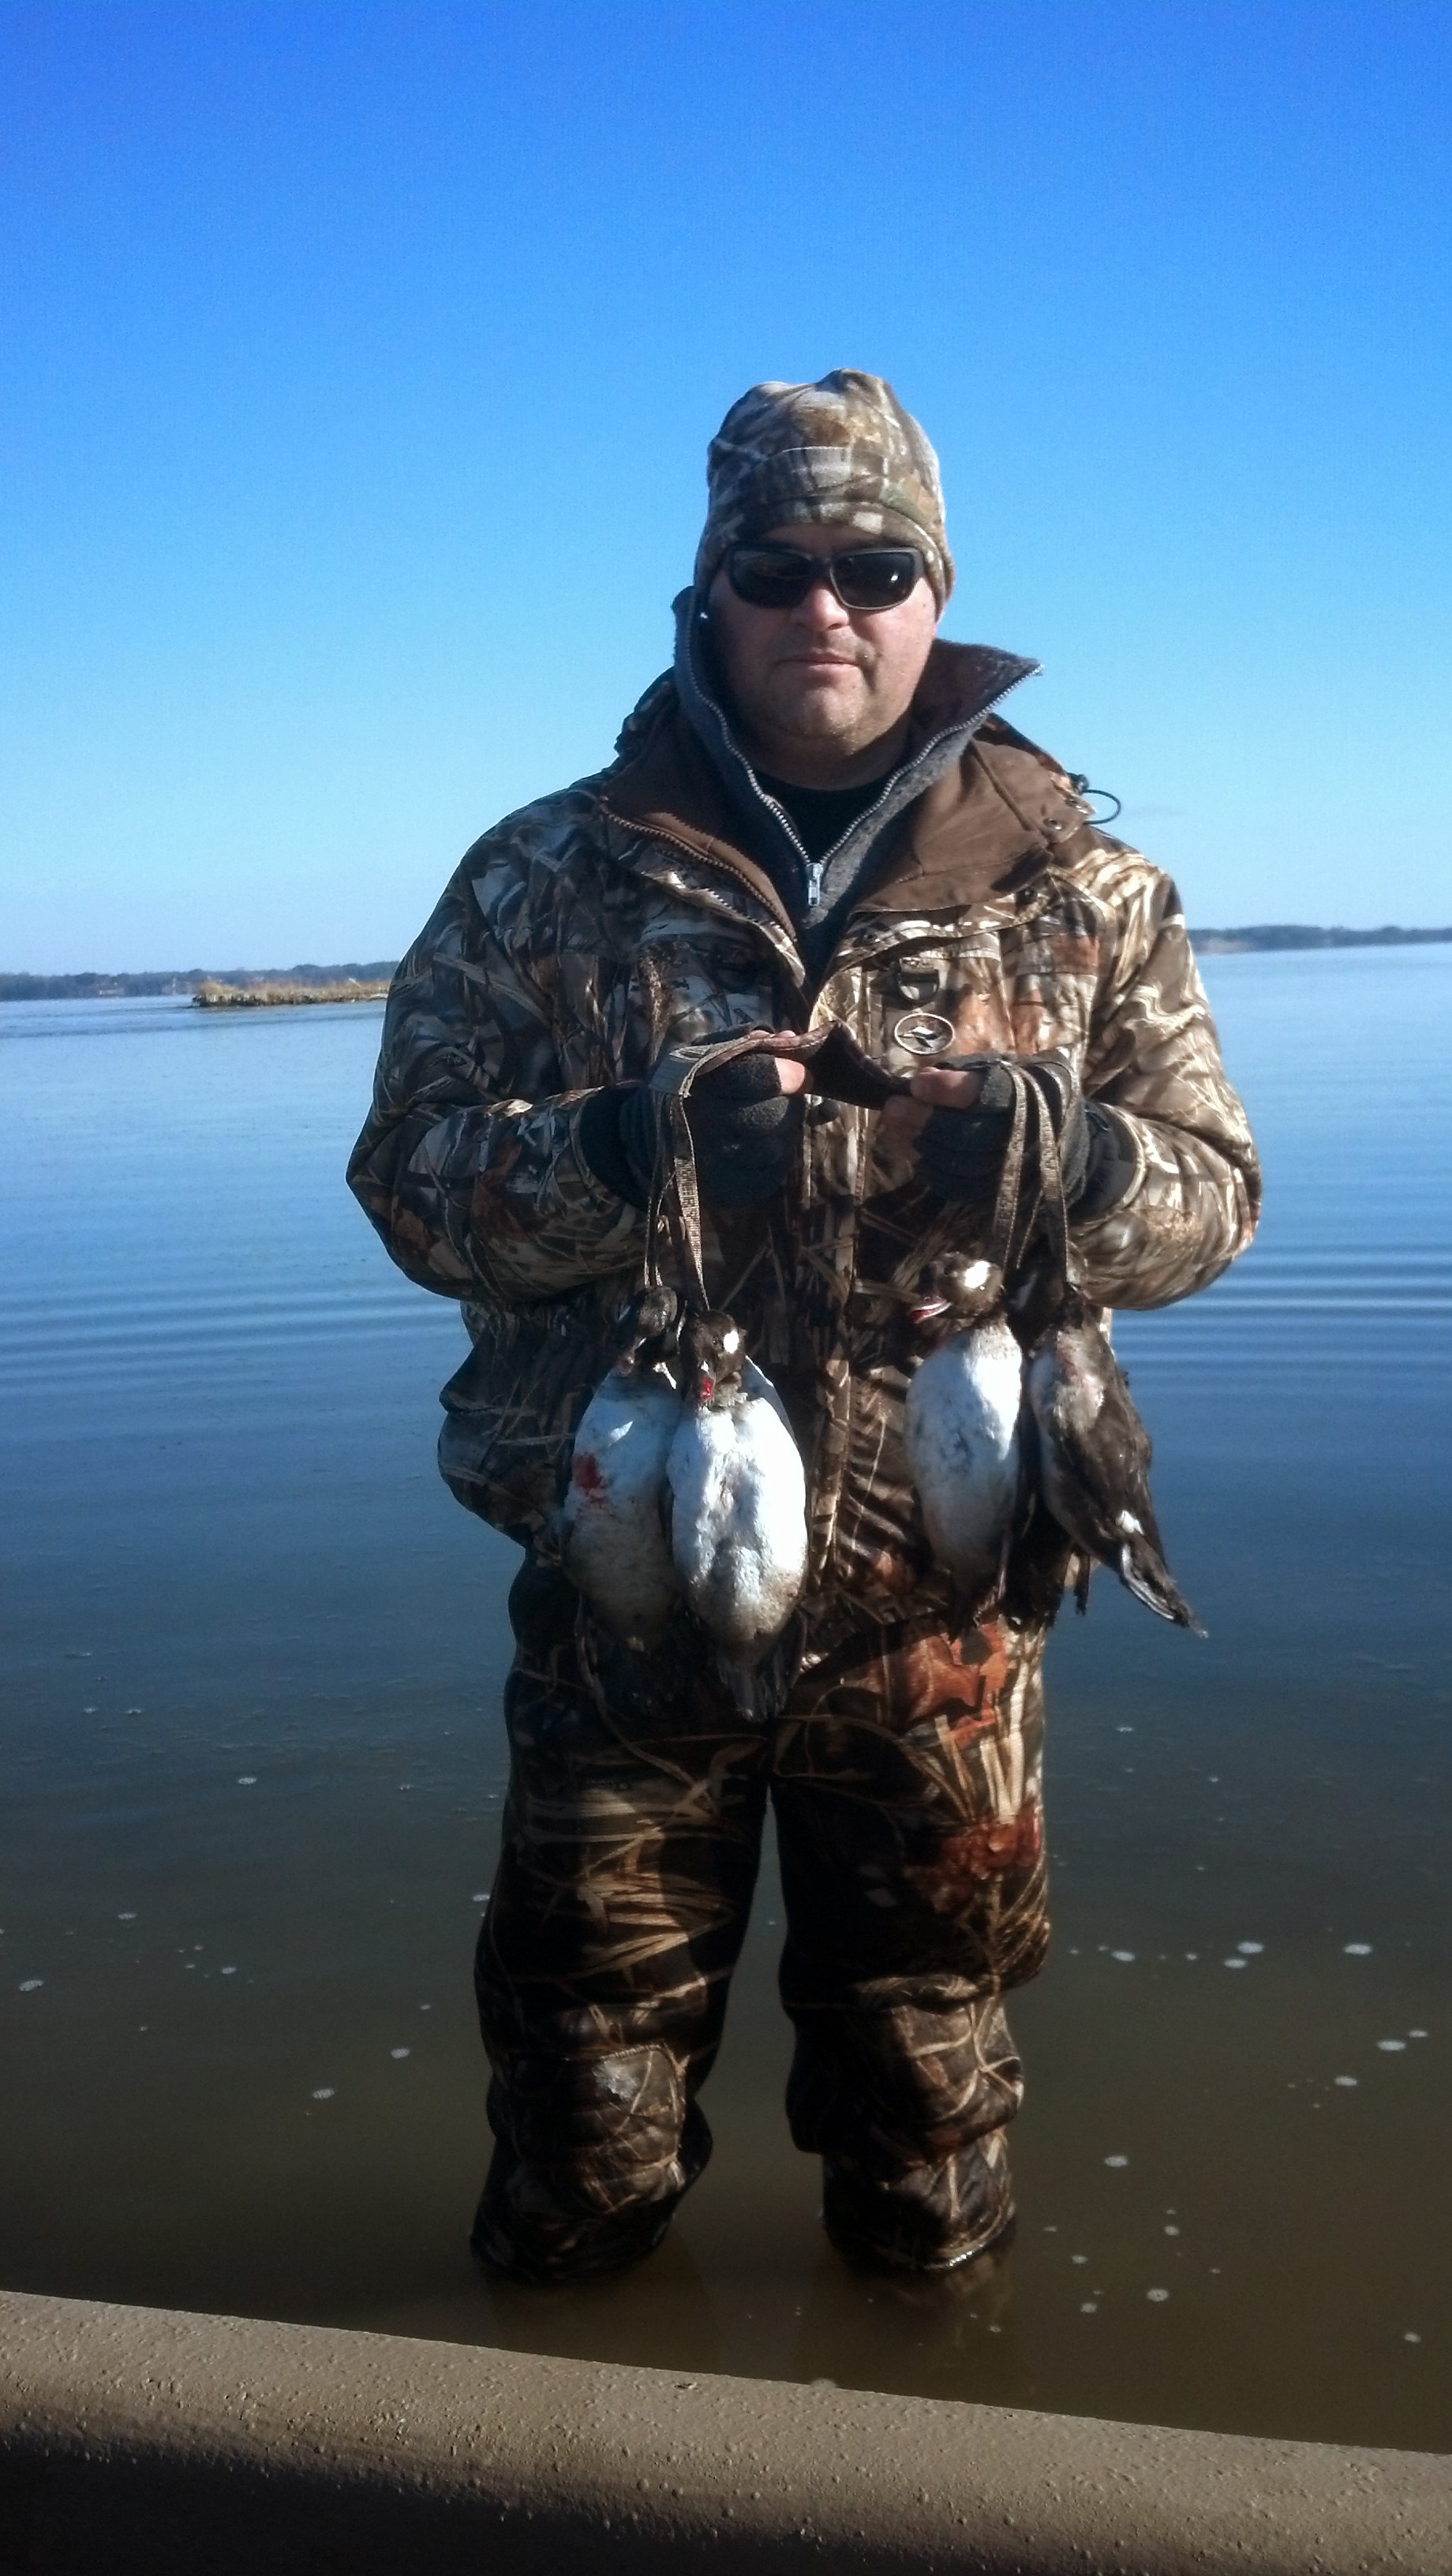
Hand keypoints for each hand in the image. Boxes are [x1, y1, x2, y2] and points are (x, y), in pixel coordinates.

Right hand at [580, 1039, 807, 1209]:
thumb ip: (741, 1043)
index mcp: (697, 1089)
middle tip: (785, 1095)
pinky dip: (776, 1153)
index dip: (783, 1073)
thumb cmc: (681, 1089)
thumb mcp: (698, 1055)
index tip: (799, 1072)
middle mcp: (707, 1130)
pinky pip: (774, 1171)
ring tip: (768, 1116)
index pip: (754, 1079)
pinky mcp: (731, 1191)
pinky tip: (761, 1140)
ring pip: (776, 1145)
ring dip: (782, 1128)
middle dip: (785, 1101)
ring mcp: (719, 1166)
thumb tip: (790, 1039)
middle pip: (771, 1115)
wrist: (646, 1141)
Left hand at [881, 1053, 1091, 1206]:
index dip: (948, 1091)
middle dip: (924, 1121)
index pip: (987, 1095)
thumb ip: (970, 1071)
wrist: (1073, 1147)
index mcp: (1036, 1096)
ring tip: (893, 1127)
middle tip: (892, 1107)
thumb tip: (922, 1080)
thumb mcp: (1012, 1069)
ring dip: (920, 1146)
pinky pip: (959, 1186)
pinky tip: (912, 1150)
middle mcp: (1028, 1137)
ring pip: (959, 1164)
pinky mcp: (1000, 1194)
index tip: (916, 1083)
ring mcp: (1014, 1171)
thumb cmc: (1031, 1096)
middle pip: (967, 1134)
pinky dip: (930, 1169)